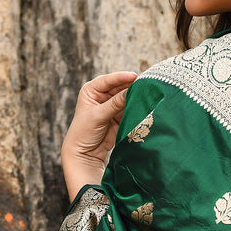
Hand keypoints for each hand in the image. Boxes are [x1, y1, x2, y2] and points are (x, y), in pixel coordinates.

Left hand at [61, 70, 137, 196]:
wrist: (84, 153)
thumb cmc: (84, 132)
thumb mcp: (98, 116)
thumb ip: (115, 103)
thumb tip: (131, 92)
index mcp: (91, 90)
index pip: (108, 80)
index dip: (121, 77)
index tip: (134, 76)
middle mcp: (101, 95)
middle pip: (119, 87)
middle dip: (131, 87)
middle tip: (145, 85)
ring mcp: (110, 106)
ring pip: (125, 98)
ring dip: (134, 97)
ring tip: (147, 94)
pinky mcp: (118, 116)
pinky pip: (129, 109)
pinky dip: (135, 108)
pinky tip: (144, 105)